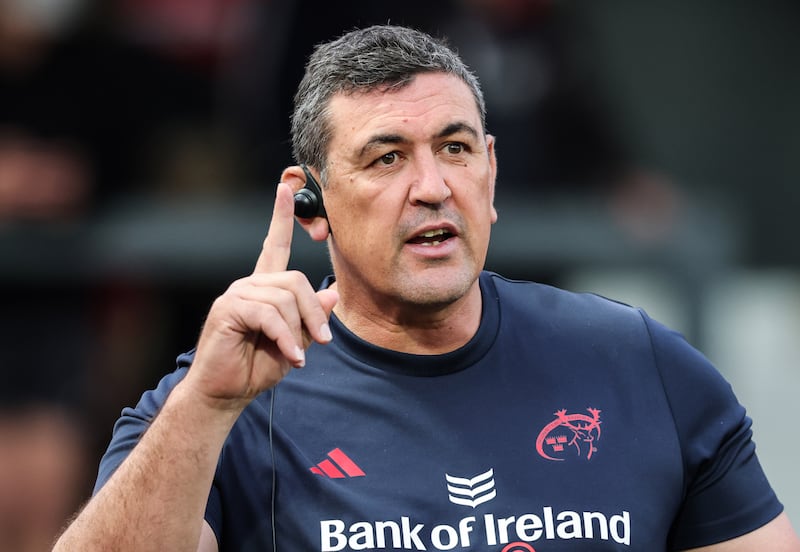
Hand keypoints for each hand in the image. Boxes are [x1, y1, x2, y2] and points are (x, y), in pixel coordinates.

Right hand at [185, 180, 337, 411]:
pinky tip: (291, 357)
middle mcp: (249, 284)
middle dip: (314, 312)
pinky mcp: (228, 309)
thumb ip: (311, 317)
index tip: (287, 188)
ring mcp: (236, 294)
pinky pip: (269, 314)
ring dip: (299, 330)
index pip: (274, 245)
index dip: (281, 217)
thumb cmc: (256, 368)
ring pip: (284, 298)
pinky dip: (286, 338)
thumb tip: (332, 292)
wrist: (225, 393)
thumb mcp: (296, 342)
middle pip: (295, 280)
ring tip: (299, 356)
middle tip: (322, 341)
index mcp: (263, 288)